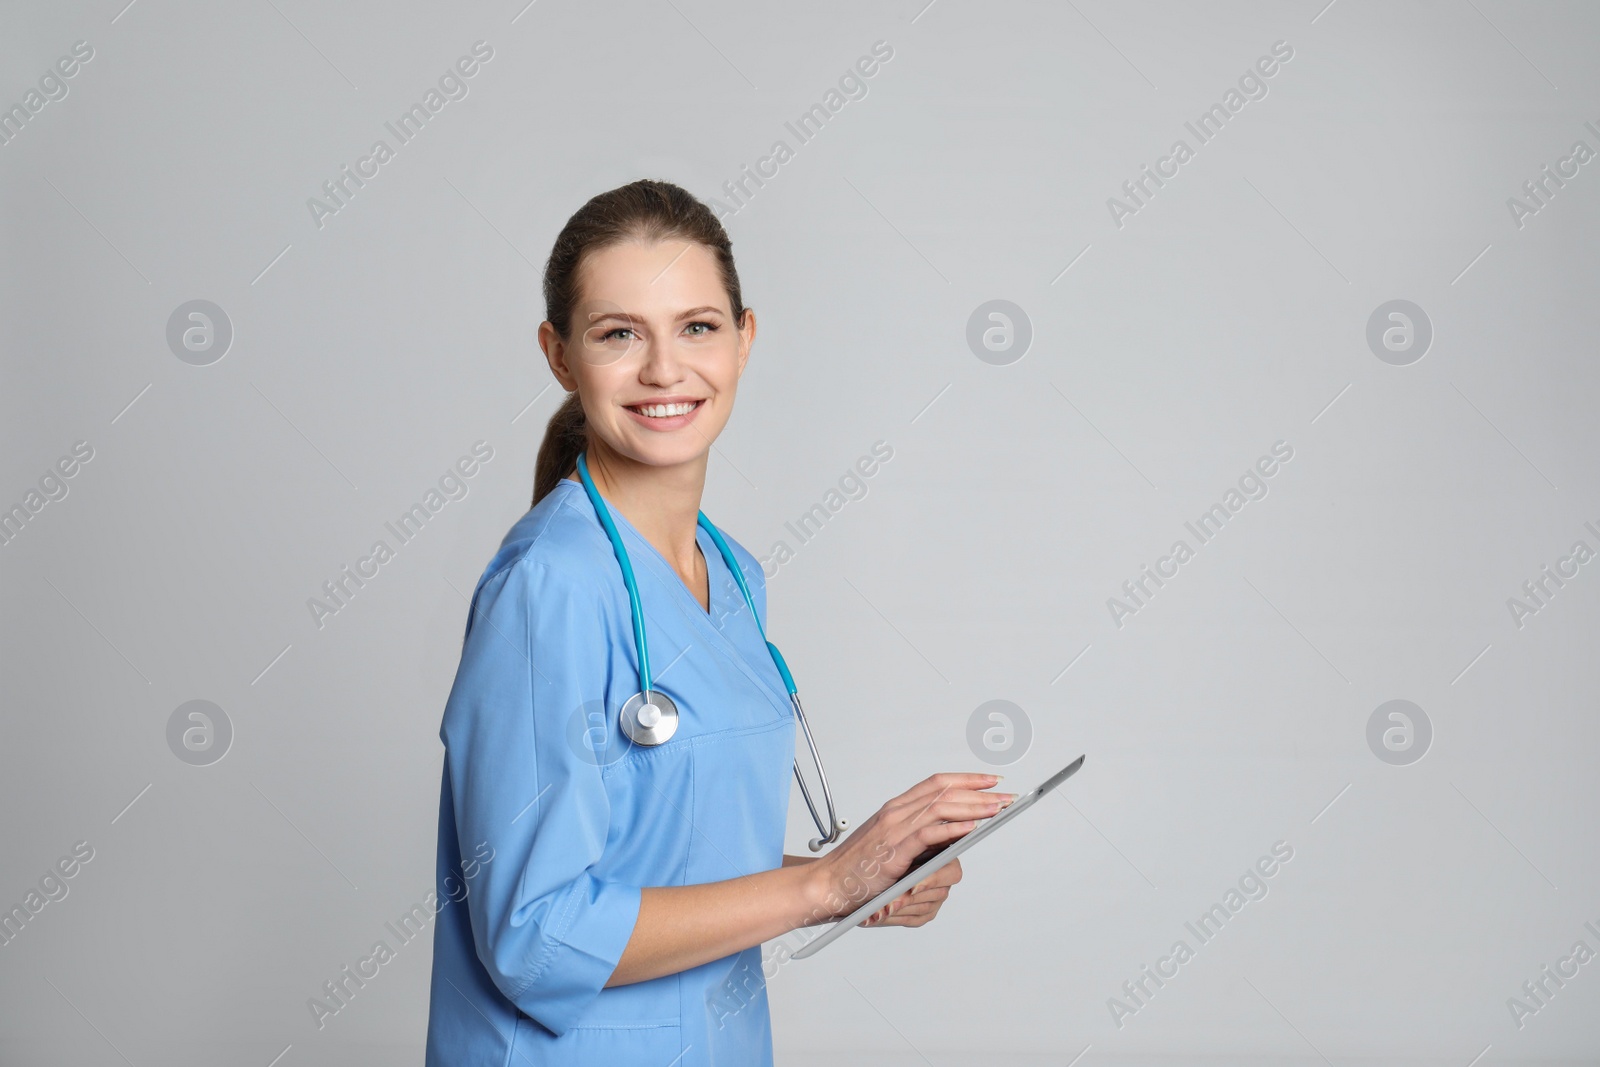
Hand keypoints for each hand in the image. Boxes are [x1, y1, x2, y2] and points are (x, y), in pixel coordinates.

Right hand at [802, 772, 1013, 925]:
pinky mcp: (893, 850)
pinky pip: (928, 833)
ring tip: (997, 809)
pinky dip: (952, 828)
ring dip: (973, 807)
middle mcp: (896, 813)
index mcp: (895, 809)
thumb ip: (920, 837)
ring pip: (940, 808)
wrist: (826, 884)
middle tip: (1006, 796)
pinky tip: (971, 828)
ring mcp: (894, 830)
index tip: (991, 781)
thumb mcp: (890, 845)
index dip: (966, 779)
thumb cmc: (857, 869)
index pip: (936, 783)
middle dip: (980, 792)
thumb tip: (958, 835)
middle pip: (944, 791)